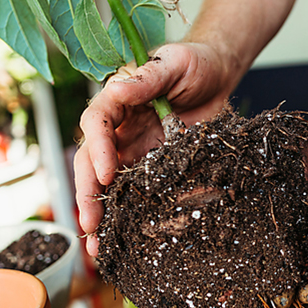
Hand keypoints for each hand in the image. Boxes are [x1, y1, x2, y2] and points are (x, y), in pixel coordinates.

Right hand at [74, 42, 234, 256]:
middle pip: (93, 161)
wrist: (219, 76)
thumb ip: (149, 76)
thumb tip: (117, 88)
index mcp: (118, 99)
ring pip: (108, 184)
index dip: (98, 148)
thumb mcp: (174, 63)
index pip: (97, 123)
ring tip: (96, 245)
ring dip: (101, 213)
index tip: (107, 173)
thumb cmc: (194, 62)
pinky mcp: (153, 165)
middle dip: (88, 193)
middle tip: (90, 224)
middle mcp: (119, 127)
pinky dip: (128, 214)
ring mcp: (134, 148)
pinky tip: (124, 239)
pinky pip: (137, 190)